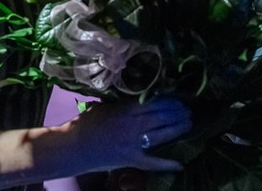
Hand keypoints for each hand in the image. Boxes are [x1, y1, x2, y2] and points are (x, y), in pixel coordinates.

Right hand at [65, 97, 190, 173]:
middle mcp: (133, 125)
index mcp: (126, 110)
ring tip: (189, 124)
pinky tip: (180, 164)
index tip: (180, 98)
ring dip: (178, 129)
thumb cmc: (85, 124)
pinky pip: (152, 162)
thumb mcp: (104, 106)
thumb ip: (122, 102)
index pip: (155, 102)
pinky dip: (166, 164)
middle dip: (179, 113)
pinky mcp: (131, 160)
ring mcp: (133, 144)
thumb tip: (138, 96)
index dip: (171, 100)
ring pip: (162, 135)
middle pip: (163, 116)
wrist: (72, 148)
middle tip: (189, 111)